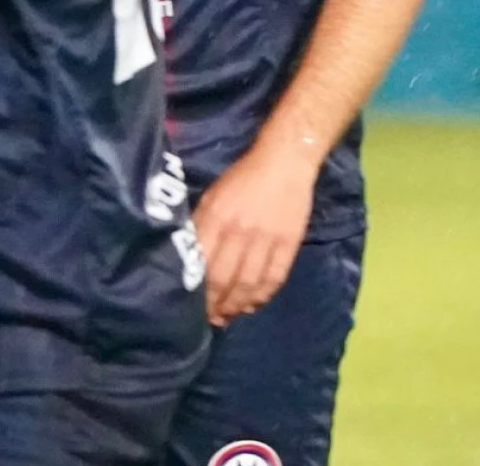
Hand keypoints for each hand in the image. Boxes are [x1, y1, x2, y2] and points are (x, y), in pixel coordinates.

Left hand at [191, 142, 319, 325]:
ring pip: (249, 283)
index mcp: (216, 217)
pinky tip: (253, 304)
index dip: (197, 290)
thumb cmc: (241, 178)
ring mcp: (266, 239)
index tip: (190, 305)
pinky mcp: (289, 243)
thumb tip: (190, 256)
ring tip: (228, 316)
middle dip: (215, 304)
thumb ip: (201, 225)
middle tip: (209, 318)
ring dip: (237, 305)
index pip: (203, 263)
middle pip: (224, 278)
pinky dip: (263, 296)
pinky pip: (275, 277)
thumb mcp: (212, 196)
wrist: (284, 161)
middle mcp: (239, 231)